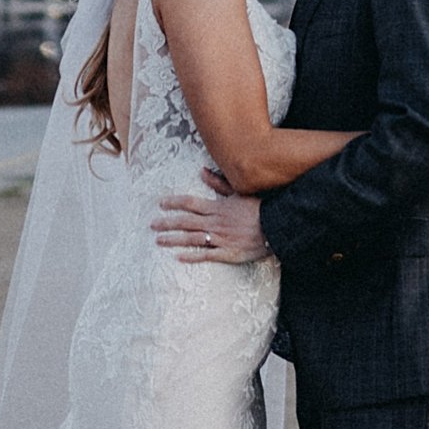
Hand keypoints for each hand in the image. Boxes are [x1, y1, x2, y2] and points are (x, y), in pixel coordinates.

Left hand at [155, 183, 270, 263]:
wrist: (277, 226)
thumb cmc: (259, 208)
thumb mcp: (238, 192)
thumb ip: (218, 183)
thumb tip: (202, 171)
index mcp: (217, 207)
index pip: (190, 203)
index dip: (174, 203)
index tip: (161, 204)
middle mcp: (215, 222)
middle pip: (186, 222)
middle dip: (167, 223)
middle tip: (151, 225)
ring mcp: (220, 238)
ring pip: (192, 239)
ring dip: (174, 239)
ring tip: (159, 241)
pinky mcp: (227, 253)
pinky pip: (206, 255)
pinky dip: (191, 256)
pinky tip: (178, 257)